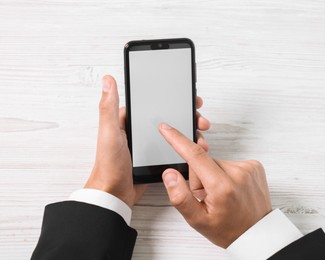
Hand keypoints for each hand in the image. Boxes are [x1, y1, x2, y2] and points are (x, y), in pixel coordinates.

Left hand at [84, 75, 210, 207]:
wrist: (114, 195)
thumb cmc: (108, 165)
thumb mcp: (109, 132)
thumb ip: (109, 107)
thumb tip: (108, 80)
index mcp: (129, 121)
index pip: (155, 103)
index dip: (173, 99)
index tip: (188, 97)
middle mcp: (141, 131)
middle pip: (169, 117)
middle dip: (187, 116)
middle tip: (200, 119)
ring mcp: (149, 145)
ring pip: (174, 133)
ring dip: (189, 131)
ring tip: (201, 134)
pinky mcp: (156, 158)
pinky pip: (174, 148)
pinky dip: (186, 147)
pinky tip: (194, 149)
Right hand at [159, 123, 271, 247]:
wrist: (257, 233)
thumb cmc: (228, 229)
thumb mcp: (198, 220)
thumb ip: (180, 197)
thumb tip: (170, 174)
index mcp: (221, 186)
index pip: (194, 155)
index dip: (177, 139)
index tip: (166, 128)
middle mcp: (237, 173)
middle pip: (203, 161)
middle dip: (199, 175)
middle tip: (208, 196)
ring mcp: (248, 167)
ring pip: (216, 162)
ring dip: (213, 175)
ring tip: (222, 195)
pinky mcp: (255, 165)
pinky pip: (229, 163)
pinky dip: (226, 173)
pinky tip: (231, 188)